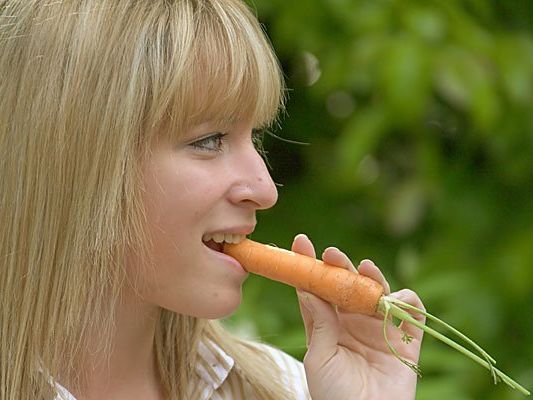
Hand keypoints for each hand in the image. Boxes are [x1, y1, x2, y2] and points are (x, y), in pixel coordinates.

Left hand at [293, 234, 424, 399]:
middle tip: (331, 254)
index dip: (309, 265)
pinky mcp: (405, 339)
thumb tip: (305, 286)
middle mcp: (352, 321)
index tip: (300, 242)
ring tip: (364, 270)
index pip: (316, 289)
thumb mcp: (319, 356)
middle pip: (347, 285)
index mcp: (328, 324)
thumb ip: (318, 321)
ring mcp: (379, 328)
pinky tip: (395, 297)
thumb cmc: (333, 394)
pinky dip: (407, 299)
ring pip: (378, 291)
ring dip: (373, 277)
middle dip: (340, 266)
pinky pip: (412, 311)